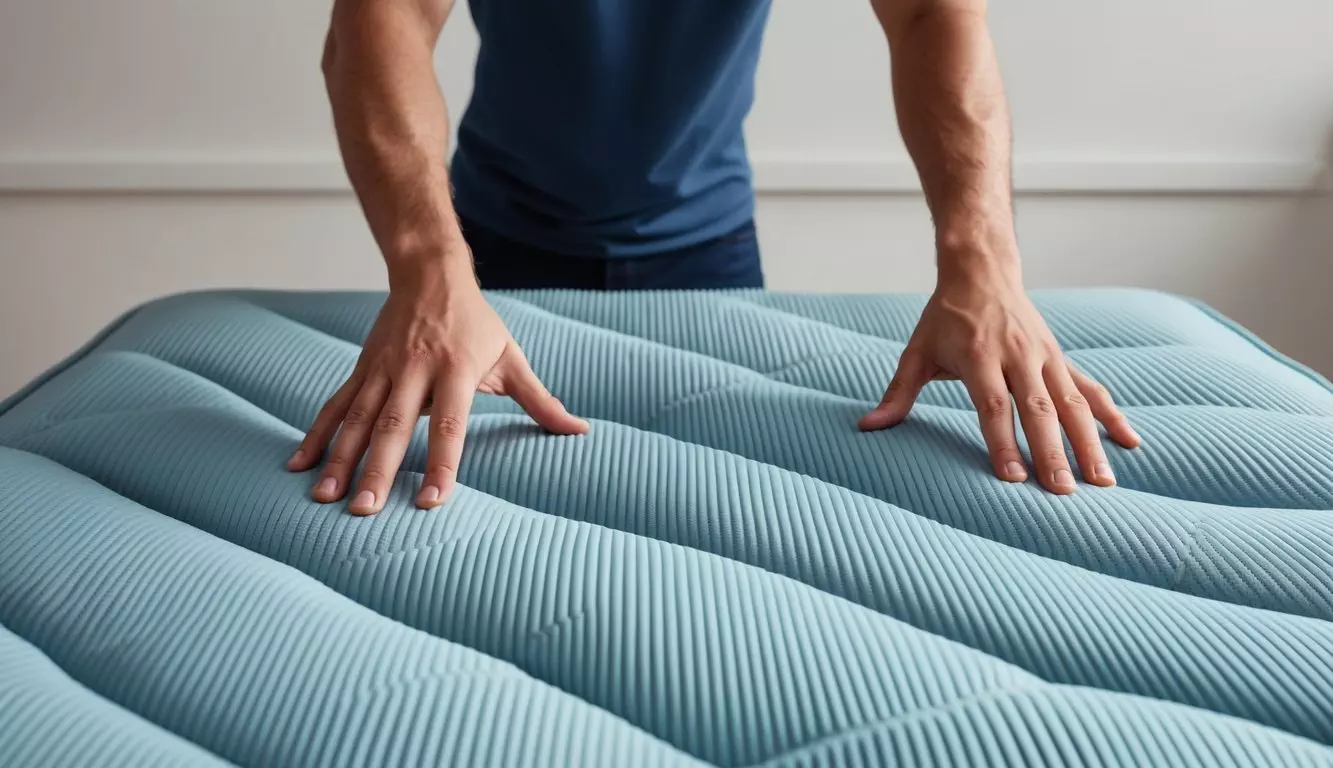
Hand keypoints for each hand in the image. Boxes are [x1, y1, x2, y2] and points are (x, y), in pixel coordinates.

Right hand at [286, 256, 588, 514]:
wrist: (430, 273)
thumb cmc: (477, 323)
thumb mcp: (512, 357)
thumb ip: (541, 401)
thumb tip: (581, 431)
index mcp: (455, 371)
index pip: (448, 425)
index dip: (440, 464)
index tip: (430, 502)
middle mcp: (414, 370)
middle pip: (393, 426)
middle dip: (376, 470)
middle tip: (363, 511)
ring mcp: (382, 370)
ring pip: (355, 419)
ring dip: (340, 460)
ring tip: (325, 498)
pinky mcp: (361, 369)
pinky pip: (334, 405)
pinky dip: (316, 435)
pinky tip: (299, 465)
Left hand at [859, 266, 1139, 493]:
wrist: (982, 271)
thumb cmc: (945, 318)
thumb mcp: (916, 351)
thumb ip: (898, 393)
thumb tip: (868, 426)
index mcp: (979, 356)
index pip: (993, 406)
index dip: (1003, 442)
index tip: (1012, 478)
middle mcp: (1017, 355)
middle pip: (1038, 409)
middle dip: (1052, 452)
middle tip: (1062, 491)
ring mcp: (1045, 356)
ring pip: (1073, 402)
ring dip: (1089, 442)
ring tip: (1102, 482)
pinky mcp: (1061, 358)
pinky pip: (1091, 388)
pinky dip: (1112, 415)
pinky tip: (1131, 443)